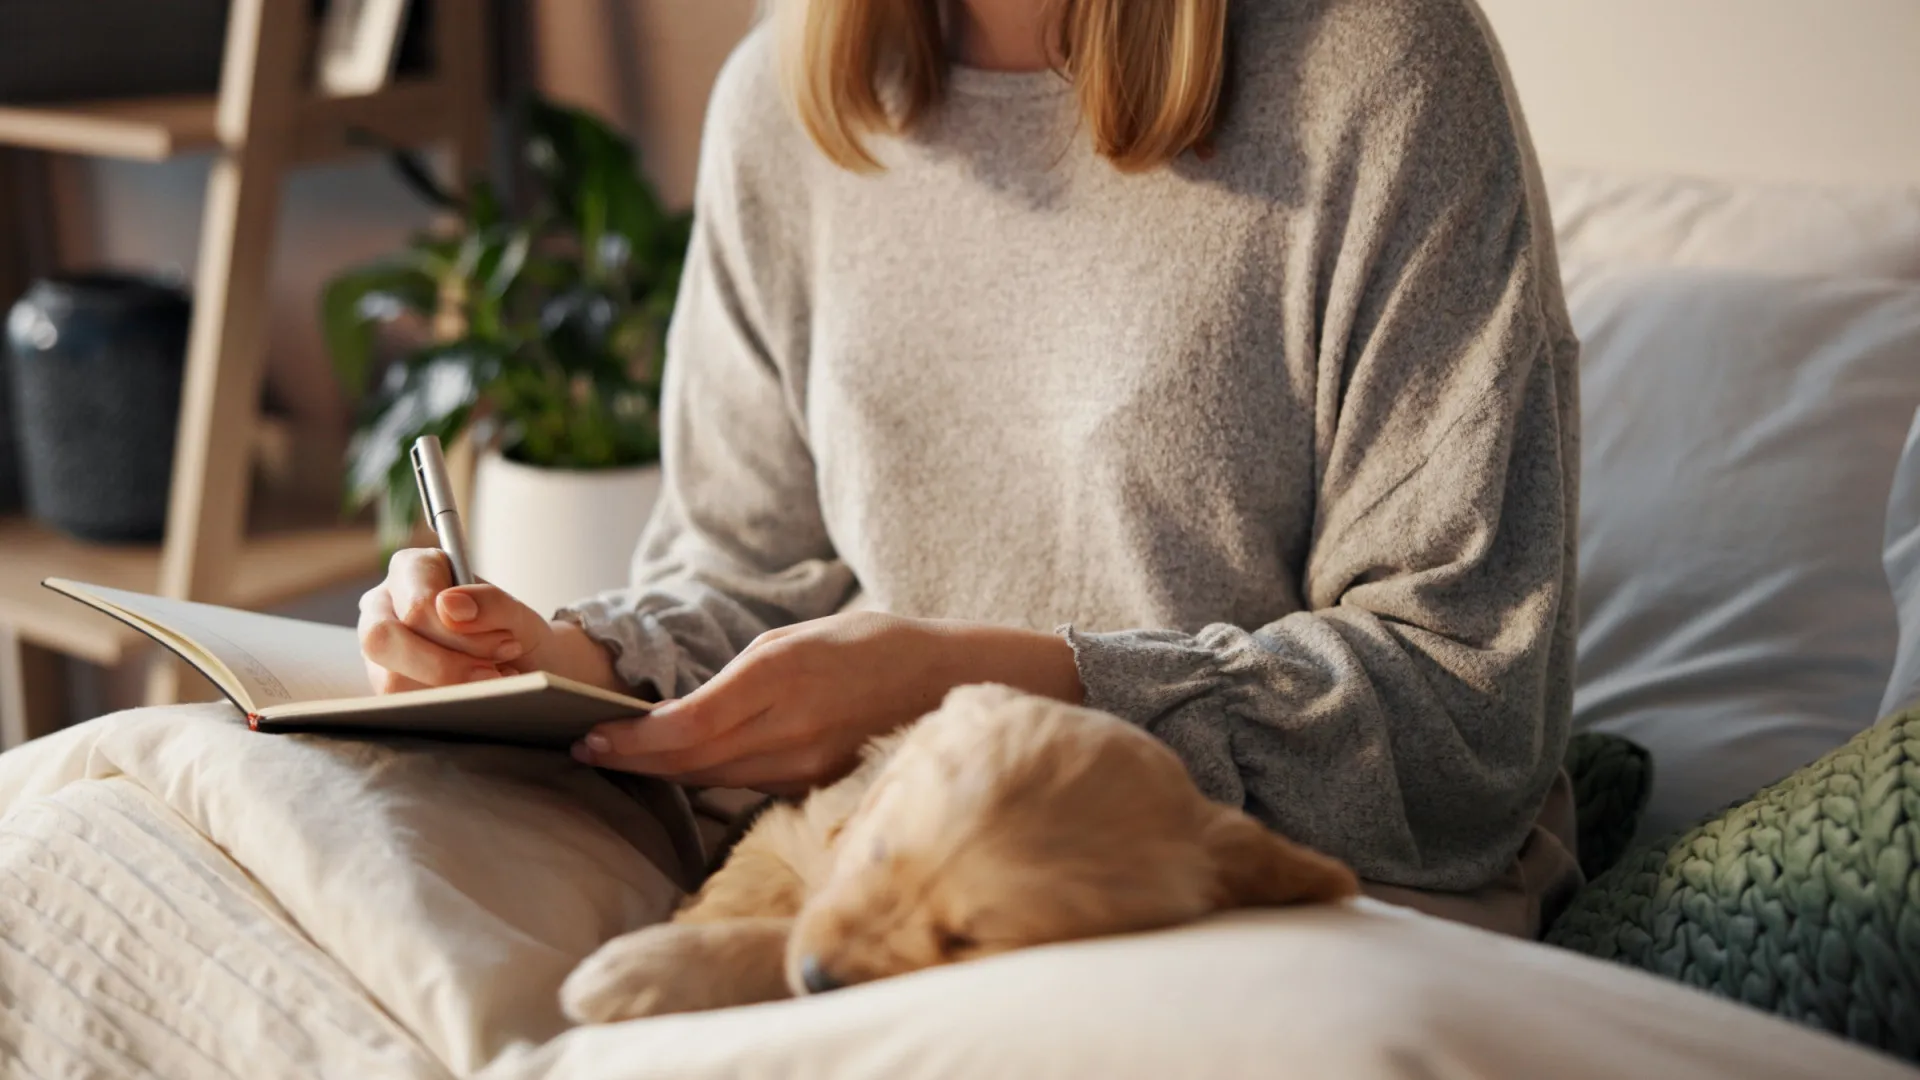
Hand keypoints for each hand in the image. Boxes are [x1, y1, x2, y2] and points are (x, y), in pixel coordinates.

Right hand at [357, 548, 622, 693]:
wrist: (524, 664)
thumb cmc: (512, 630)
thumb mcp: (516, 612)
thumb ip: (489, 602)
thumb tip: (449, 607)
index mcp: (412, 570)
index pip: (415, 604)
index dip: (456, 631)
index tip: (505, 642)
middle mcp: (383, 607)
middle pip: (383, 639)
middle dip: (444, 665)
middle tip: (494, 673)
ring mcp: (380, 650)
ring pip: (390, 679)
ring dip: (450, 687)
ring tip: (494, 678)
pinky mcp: (385, 685)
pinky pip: (401, 705)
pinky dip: (445, 705)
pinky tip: (477, 694)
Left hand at [573, 612, 1082, 793]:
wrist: (946, 681)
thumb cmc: (870, 645)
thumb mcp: (796, 638)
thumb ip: (737, 677)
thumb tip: (680, 712)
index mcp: (779, 677)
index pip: (684, 727)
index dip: (630, 741)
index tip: (589, 737)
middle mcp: (788, 728)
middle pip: (689, 760)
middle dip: (633, 759)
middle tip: (587, 751)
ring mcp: (803, 765)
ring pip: (713, 779)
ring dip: (665, 771)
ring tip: (623, 757)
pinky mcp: (815, 785)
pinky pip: (747, 785)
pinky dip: (708, 776)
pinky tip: (682, 767)